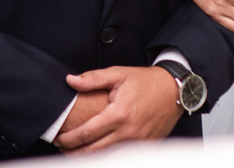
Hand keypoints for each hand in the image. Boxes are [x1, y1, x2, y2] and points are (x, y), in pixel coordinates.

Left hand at [53, 66, 182, 153]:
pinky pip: (122, 157)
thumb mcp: (119, 74)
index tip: (59, 138)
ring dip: (88, 158)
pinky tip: (98, 153)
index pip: (86, 134)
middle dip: (73, 152)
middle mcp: (128, 132)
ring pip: (106, 159)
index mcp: (118, 114)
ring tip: (76, 152)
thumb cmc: (146, 82)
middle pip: (93, 152)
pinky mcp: (145, 147)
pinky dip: (107, 158)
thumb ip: (93, 79)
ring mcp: (137, 142)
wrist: (174, 90)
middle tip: (63, 148)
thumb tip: (71, 80)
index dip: (68, 139)